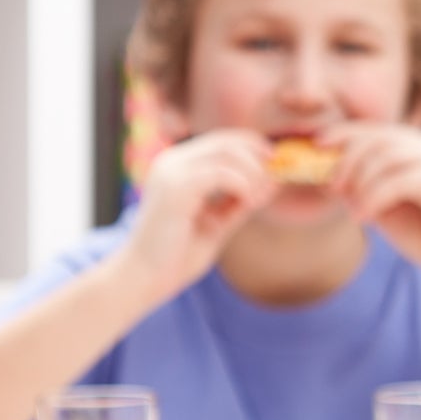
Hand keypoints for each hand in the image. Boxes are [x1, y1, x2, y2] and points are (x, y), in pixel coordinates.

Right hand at [118, 130, 275, 302]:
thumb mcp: (217, 223)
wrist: (144, 279)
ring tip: (262, 198)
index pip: (222, 140)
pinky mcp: (175, 189)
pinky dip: (244, 185)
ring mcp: (171, 172)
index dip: (254, 147)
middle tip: (277, 178)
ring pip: (227, 153)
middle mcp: (171, 162)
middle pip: (227, 141)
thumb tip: (272, 183)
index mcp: (178, 167)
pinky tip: (251, 202)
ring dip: (255, 174)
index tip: (277, 166)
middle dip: (259, 158)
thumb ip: (239, 202)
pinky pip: (221, 173)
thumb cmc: (177, 255)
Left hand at [323, 123, 420, 281]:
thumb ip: (366, 190)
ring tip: (352, 209)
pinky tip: (364, 218)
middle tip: (332, 187)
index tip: (316, 144)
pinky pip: (396, 181)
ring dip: (359, 183)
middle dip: (347, 159)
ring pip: (385, 156)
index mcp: (420, 150)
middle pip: (377, 137)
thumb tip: (331, 180)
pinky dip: (372, 198)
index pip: (376, 130)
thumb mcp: (388, 209)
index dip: (344, 133)